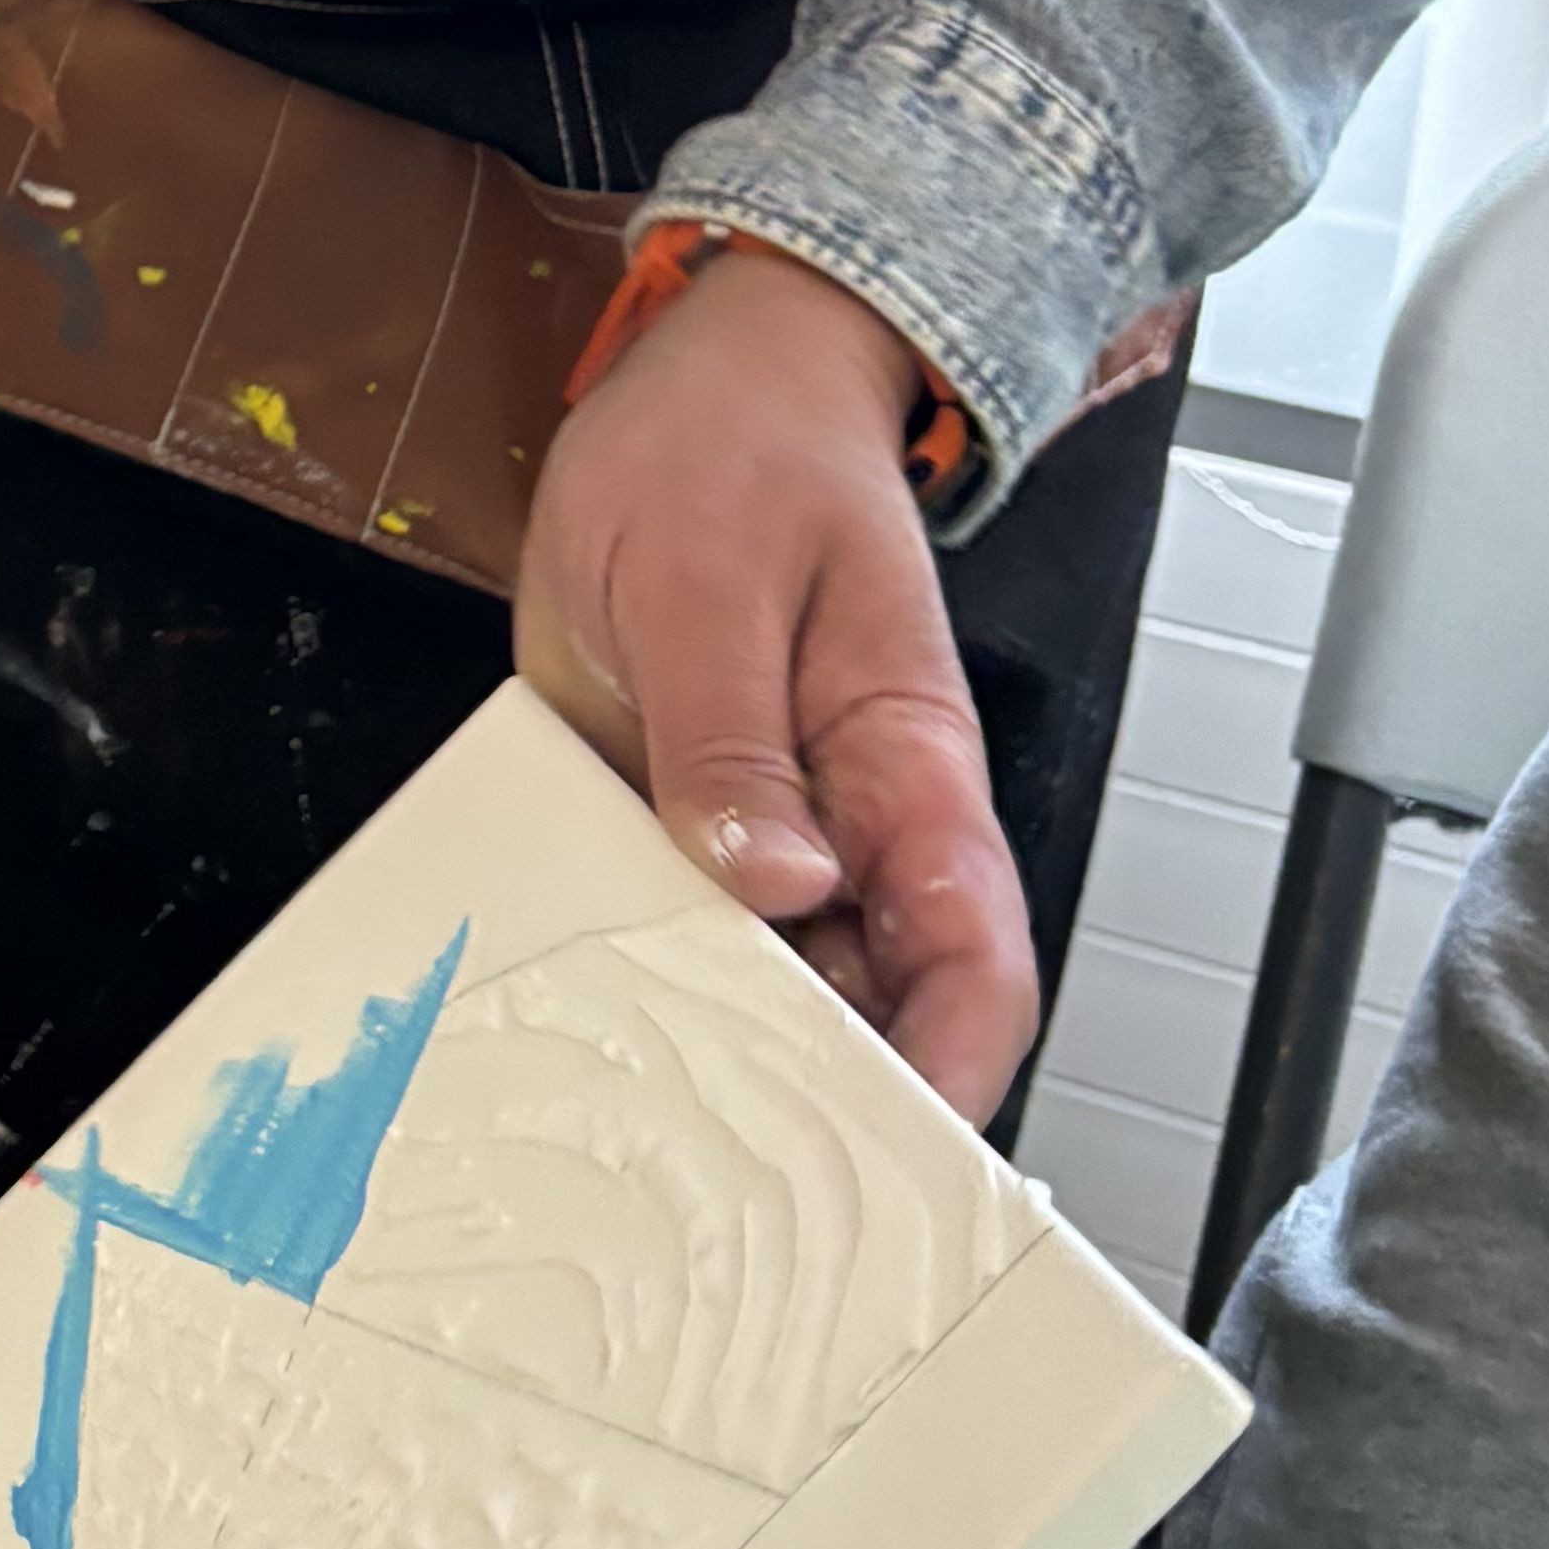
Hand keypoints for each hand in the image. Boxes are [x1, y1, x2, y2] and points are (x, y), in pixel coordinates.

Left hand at [515, 244, 1037, 1124]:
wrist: (715, 377)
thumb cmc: (737, 450)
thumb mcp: (706, 581)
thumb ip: (731, 737)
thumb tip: (776, 878)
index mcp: (908, 766)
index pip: (976, 955)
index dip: (953, 1067)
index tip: (897, 1152)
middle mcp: (854, 818)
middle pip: (876, 1002)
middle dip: (819, 1098)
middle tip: (721, 1172)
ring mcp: (771, 823)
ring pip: (774, 981)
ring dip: (717, 1048)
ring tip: (632, 1125)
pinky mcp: (687, 811)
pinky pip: (680, 920)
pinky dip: (641, 975)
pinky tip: (572, 1018)